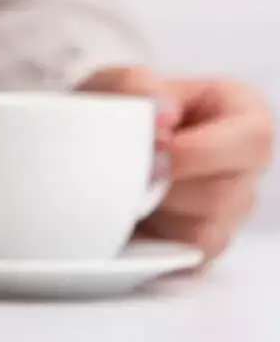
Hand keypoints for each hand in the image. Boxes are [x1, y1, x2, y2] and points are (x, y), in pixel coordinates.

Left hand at [79, 67, 273, 262]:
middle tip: (131, 171)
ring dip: (155, 213)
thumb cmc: (118, 109)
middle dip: (166, 185)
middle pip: (223, 194)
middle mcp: (246, 169)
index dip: (198, 150)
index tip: (154, 148)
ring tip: (128, 188)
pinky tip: (130, 217)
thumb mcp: (117, 83)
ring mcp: (230, 214)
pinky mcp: (202, 249)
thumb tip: (161, 118)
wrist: (90, 147)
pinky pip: (183, 258)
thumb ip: (137, 85)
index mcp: (244, 117)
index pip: (251, 139)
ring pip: (203, 232)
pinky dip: (150, 240)